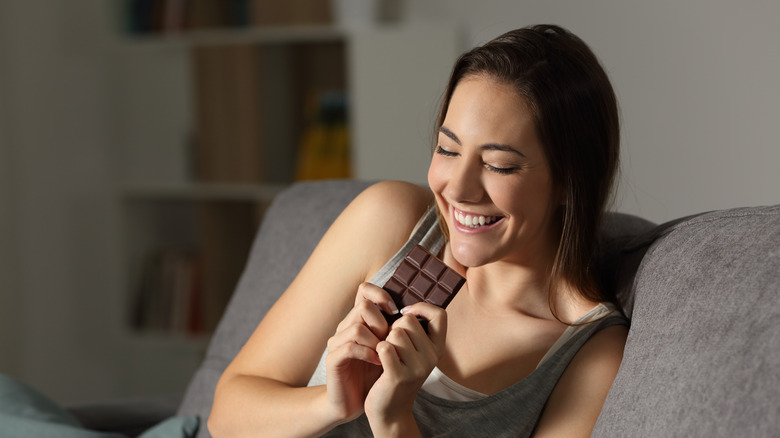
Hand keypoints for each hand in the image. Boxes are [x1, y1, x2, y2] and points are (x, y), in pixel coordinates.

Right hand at [325, 282, 397, 422]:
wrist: (354, 401)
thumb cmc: (374, 373)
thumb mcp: (389, 347)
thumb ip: (395, 329)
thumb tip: (414, 312)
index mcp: (359, 320)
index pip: (364, 290)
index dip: (380, 295)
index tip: (396, 311)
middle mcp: (346, 326)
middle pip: (363, 306)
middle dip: (382, 323)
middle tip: (389, 340)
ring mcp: (338, 342)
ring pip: (357, 327)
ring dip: (376, 340)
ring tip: (385, 354)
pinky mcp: (333, 360)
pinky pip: (350, 348)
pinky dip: (367, 354)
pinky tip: (378, 362)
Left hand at [364, 302, 447, 428]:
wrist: (389, 409)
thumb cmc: (397, 372)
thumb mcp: (413, 350)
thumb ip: (414, 329)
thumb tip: (404, 301)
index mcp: (438, 347)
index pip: (439, 314)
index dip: (421, 307)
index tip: (406, 313)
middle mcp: (432, 357)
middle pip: (408, 320)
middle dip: (394, 327)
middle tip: (391, 344)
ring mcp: (418, 367)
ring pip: (395, 332)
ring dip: (384, 339)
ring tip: (385, 354)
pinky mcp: (399, 376)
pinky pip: (385, 347)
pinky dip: (377, 349)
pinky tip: (378, 360)